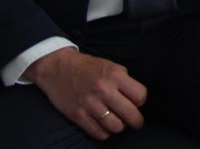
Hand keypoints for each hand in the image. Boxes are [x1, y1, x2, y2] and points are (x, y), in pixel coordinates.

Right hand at [25, 48, 145, 139]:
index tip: (137, 102)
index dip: (141, 101)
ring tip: (118, 122)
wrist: (58, 68)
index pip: (140, 96)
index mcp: (115, 75)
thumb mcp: (110, 66)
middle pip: (130, 114)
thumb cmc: (87, 67)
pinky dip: (105, 133)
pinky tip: (105, 126)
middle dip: (137, 121)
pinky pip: (98, 133)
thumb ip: (124, 80)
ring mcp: (90, 104)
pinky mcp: (78, 116)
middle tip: (136, 121)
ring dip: (120, 127)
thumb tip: (136, 98)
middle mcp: (104, 90)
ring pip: (116, 126)